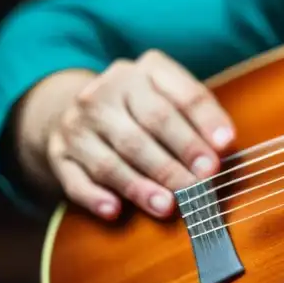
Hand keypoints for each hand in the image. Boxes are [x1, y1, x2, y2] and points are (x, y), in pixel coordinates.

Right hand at [19, 50, 234, 220]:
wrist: (84, 111)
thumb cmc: (145, 109)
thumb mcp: (172, 98)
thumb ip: (198, 117)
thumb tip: (224, 145)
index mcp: (145, 71)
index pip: (181, 94)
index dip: (205, 121)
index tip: (224, 146)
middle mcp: (108, 91)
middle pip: (149, 125)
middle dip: (179, 156)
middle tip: (203, 182)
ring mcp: (78, 122)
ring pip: (114, 157)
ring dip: (143, 185)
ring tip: (169, 205)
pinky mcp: (59, 153)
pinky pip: (76, 179)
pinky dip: (95, 196)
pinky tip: (114, 211)